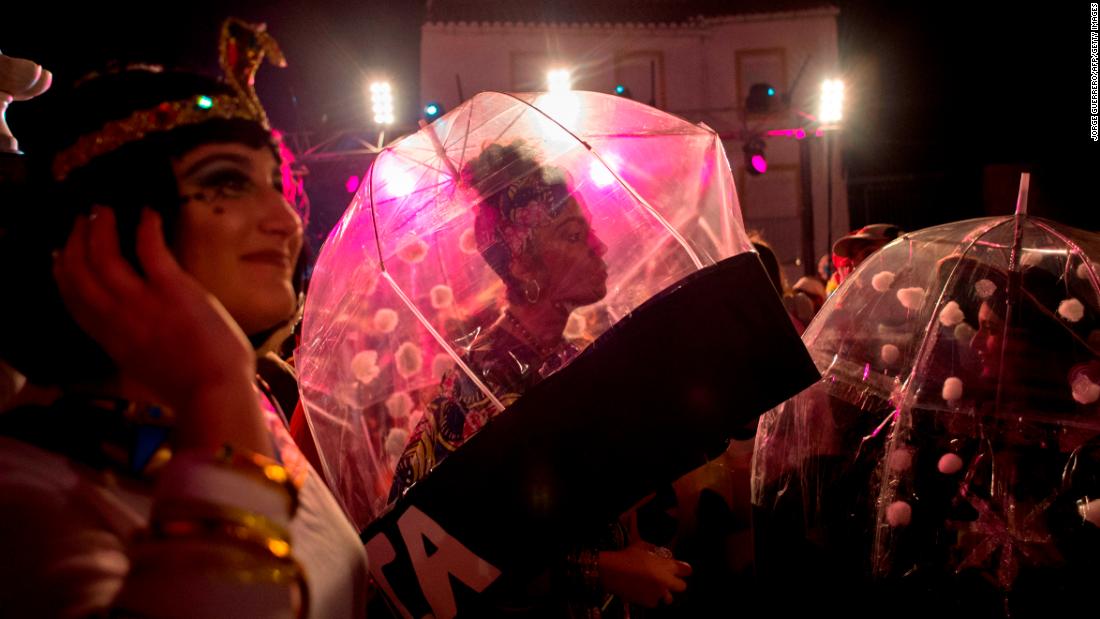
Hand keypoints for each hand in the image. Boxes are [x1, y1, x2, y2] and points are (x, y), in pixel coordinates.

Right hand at [53, 206, 267, 452]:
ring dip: (100, 228)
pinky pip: (150, 250)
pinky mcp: (172, 290)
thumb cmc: (189, 387)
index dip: (62, 272)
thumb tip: (130, 329)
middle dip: (74, 241)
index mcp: (108, 340)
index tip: (60, 253)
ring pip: (103, 256)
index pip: (73, 300)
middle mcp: (115, 318)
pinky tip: (148, 213)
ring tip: (103, 209)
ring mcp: (142, 302)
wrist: (215, 393)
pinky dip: (145, 227)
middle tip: (80, 220)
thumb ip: (129, 345)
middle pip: (78, 272)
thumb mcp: (144, 369)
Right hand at [598, 543, 690, 607]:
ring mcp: (658, 593)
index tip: (683, 569)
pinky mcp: (649, 602)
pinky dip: (651, 598)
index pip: (687, 570)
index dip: (685, 569)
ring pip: (669, 598)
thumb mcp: (643, 546)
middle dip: (677, 583)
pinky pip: (655, 602)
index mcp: (667, 565)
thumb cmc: (627, 557)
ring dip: (665, 593)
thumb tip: (661, 553)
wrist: (612, 571)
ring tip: (656, 588)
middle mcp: (666, 581)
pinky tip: (644, 591)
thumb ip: (656, 550)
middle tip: (669, 580)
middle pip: (682, 586)